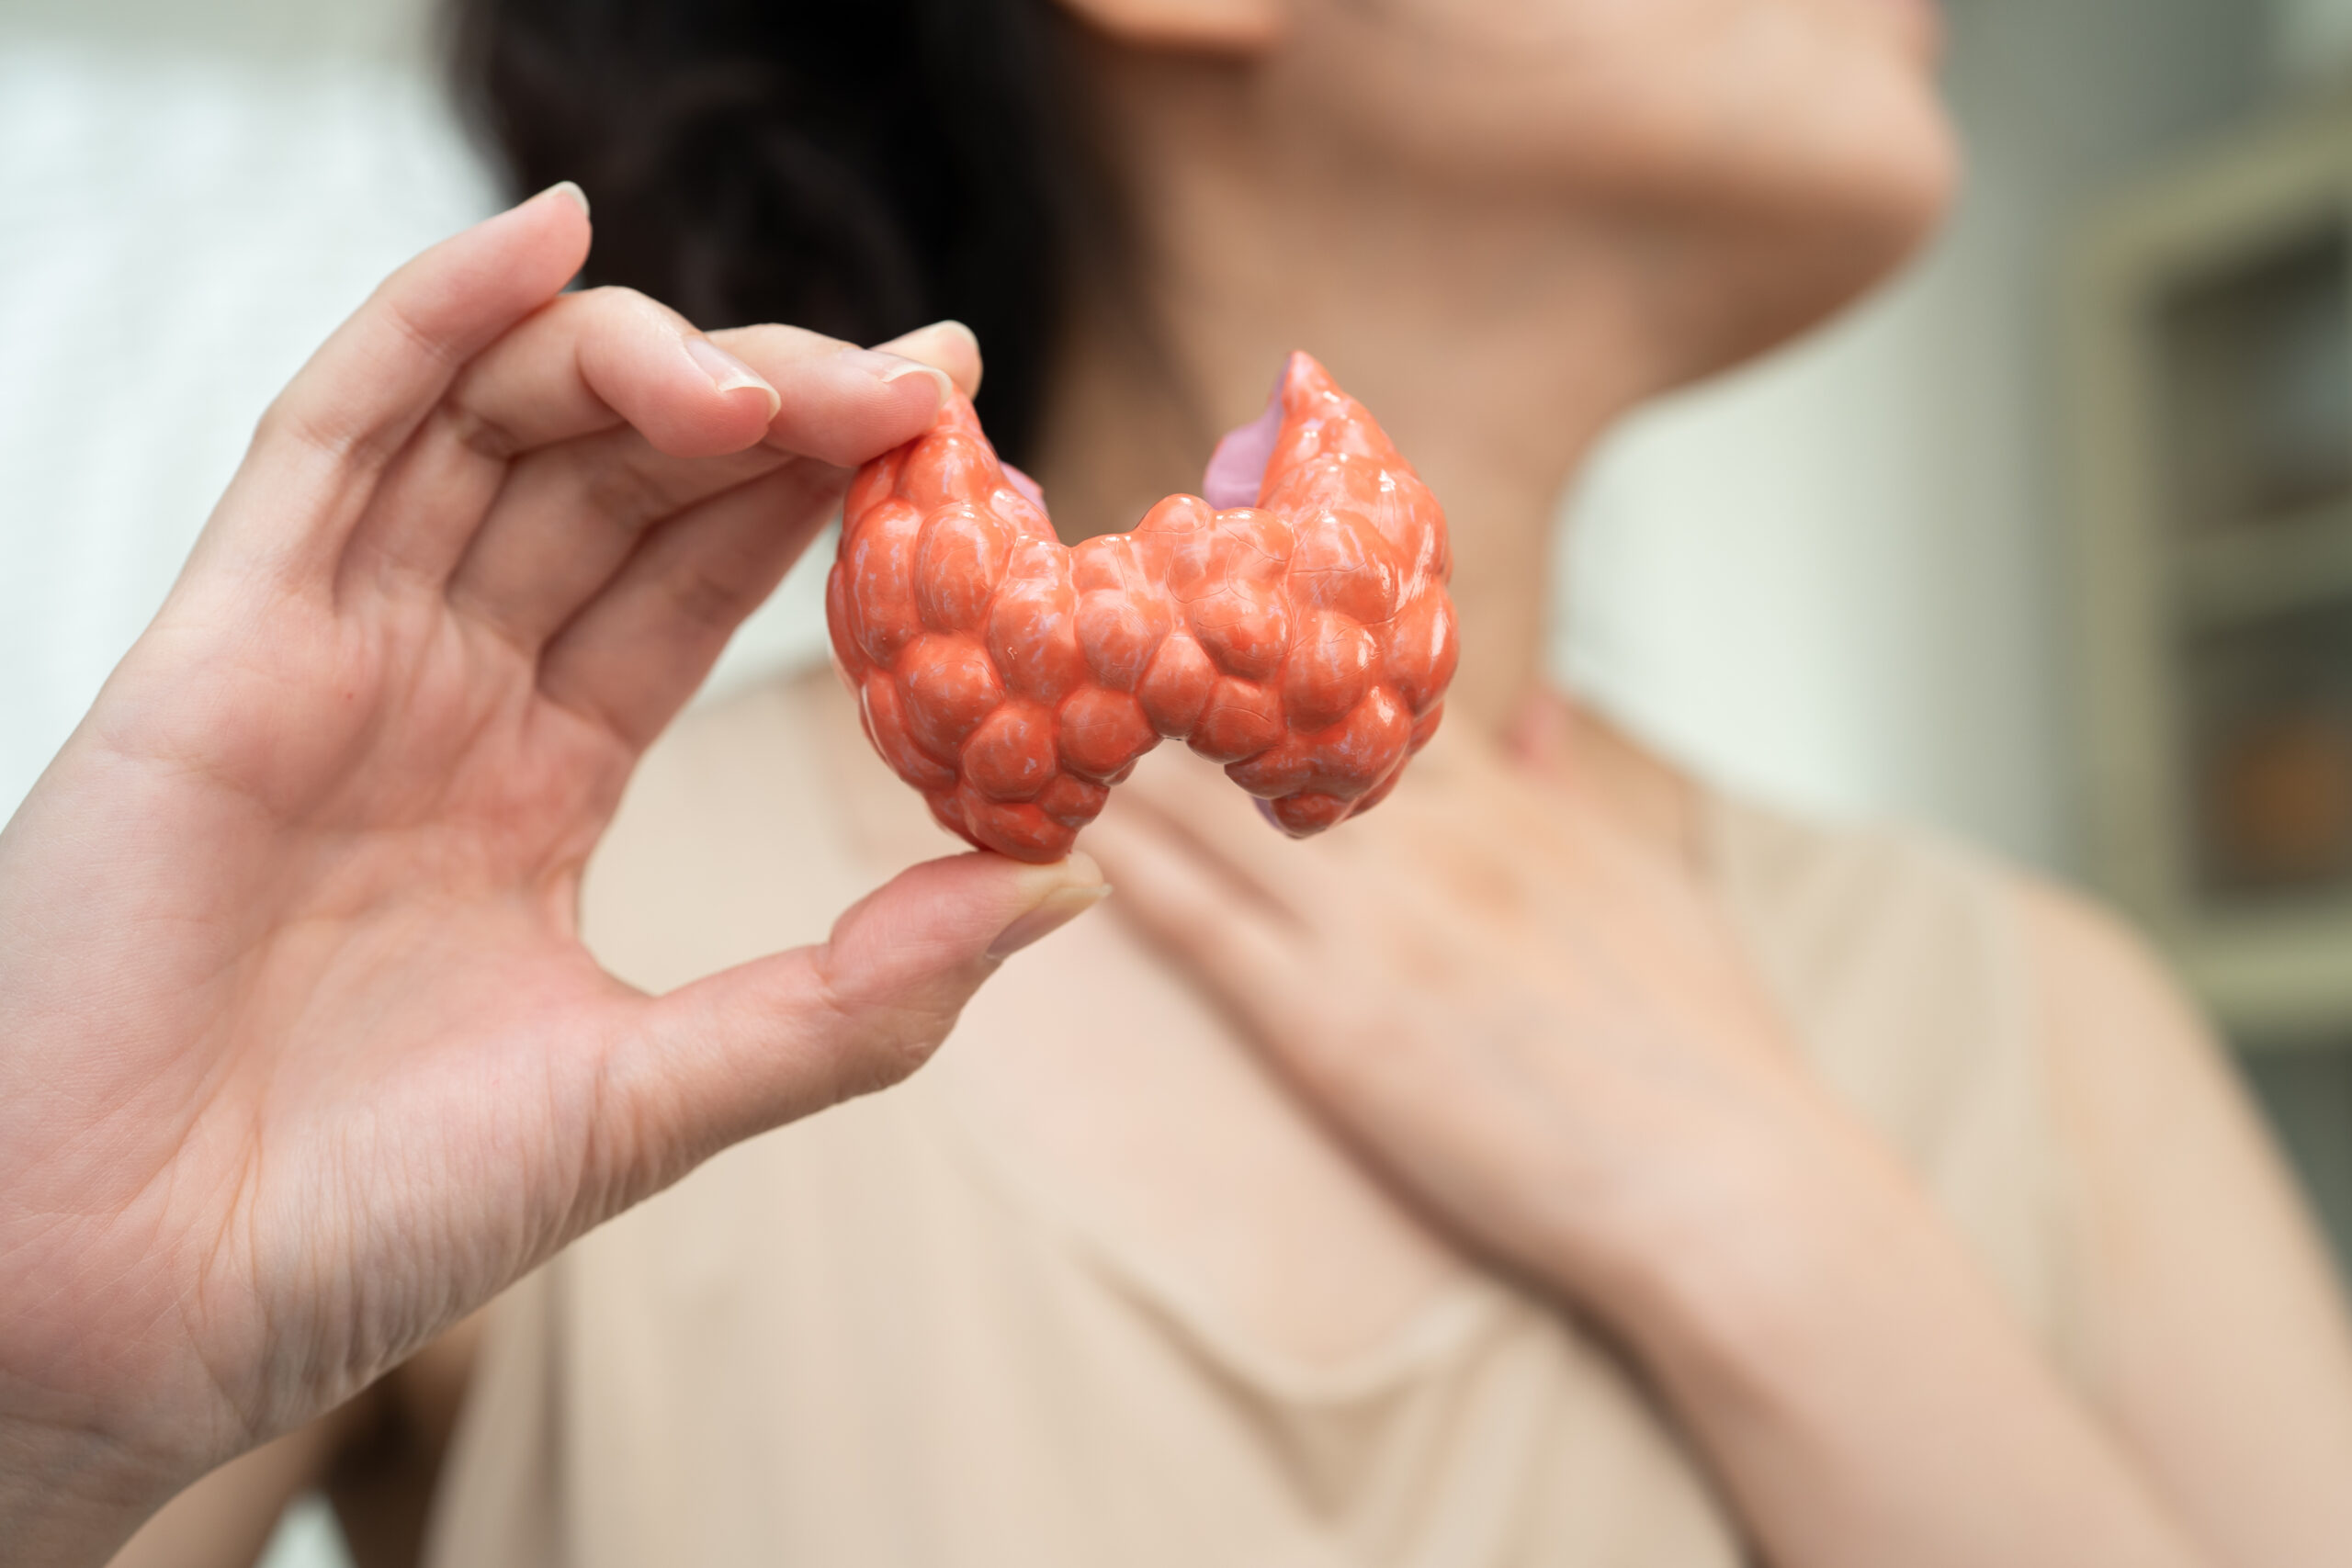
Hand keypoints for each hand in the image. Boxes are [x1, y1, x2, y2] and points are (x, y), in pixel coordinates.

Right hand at [0, 187, 1103, 1562]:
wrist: (130, 1315)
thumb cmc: (366, 1226)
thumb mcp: (659, 1094)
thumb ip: (857, 995)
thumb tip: (1064, 885)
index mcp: (537, 774)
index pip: (699, 580)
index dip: (821, 493)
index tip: (958, 430)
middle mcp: (440, 690)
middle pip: (623, 479)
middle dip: (777, 409)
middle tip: (926, 375)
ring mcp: (331, 652)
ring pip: (498, 428)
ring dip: (648, 363)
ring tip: (792, 378)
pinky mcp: (219, 644)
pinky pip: (330, 437)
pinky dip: (430, 320)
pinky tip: (547, 234)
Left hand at [1086, 706, 2210, 1567]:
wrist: (1728, 1182)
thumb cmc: (1708, 1047)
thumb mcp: (1660, 877)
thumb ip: (1587, 785)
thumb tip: (1547, 710)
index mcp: (1501, 802)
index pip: (1358, 685)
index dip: (1264, 629)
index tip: (1190, 570)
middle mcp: (1424, 838)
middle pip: (1259, 718)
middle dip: (1161, 661)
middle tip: (1068, 603)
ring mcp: (1372, 924)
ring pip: (1204, 806)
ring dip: (1108, 750)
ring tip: (1014, 691)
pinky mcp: (1333, 1021)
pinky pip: (1197, 925)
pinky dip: (1116, 869)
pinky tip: (1039, 830)